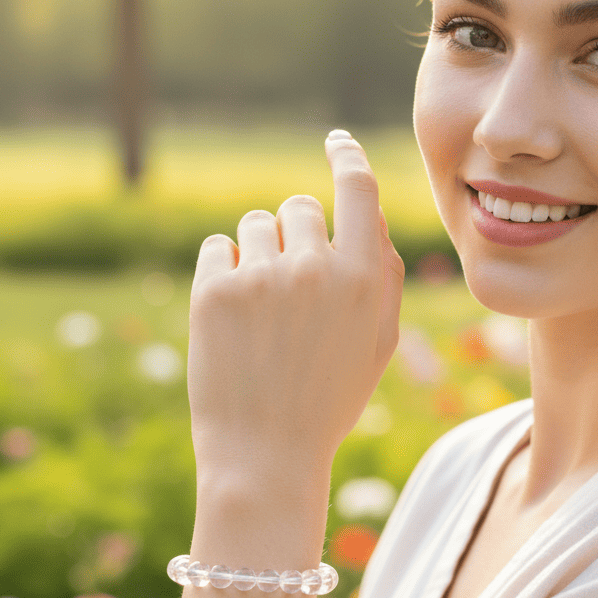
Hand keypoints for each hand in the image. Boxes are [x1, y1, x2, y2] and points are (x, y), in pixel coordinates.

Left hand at [185, 130, 404, 507]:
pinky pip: (218, 247)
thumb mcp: (379, 344)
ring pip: (257, 224)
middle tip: (293, 286)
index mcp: (363, 279)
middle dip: (298, 233)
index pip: (358, 188)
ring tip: (263, 310)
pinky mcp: (213, 292)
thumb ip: (384, 275)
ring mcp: (261, 278)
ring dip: (260, 252)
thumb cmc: (329, 399)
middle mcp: (314, 268)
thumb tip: (371, 214)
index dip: (348, 157)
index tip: (336, 142)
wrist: (266, 455)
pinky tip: (234, 316)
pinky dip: (224, 270)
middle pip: (301, 205)